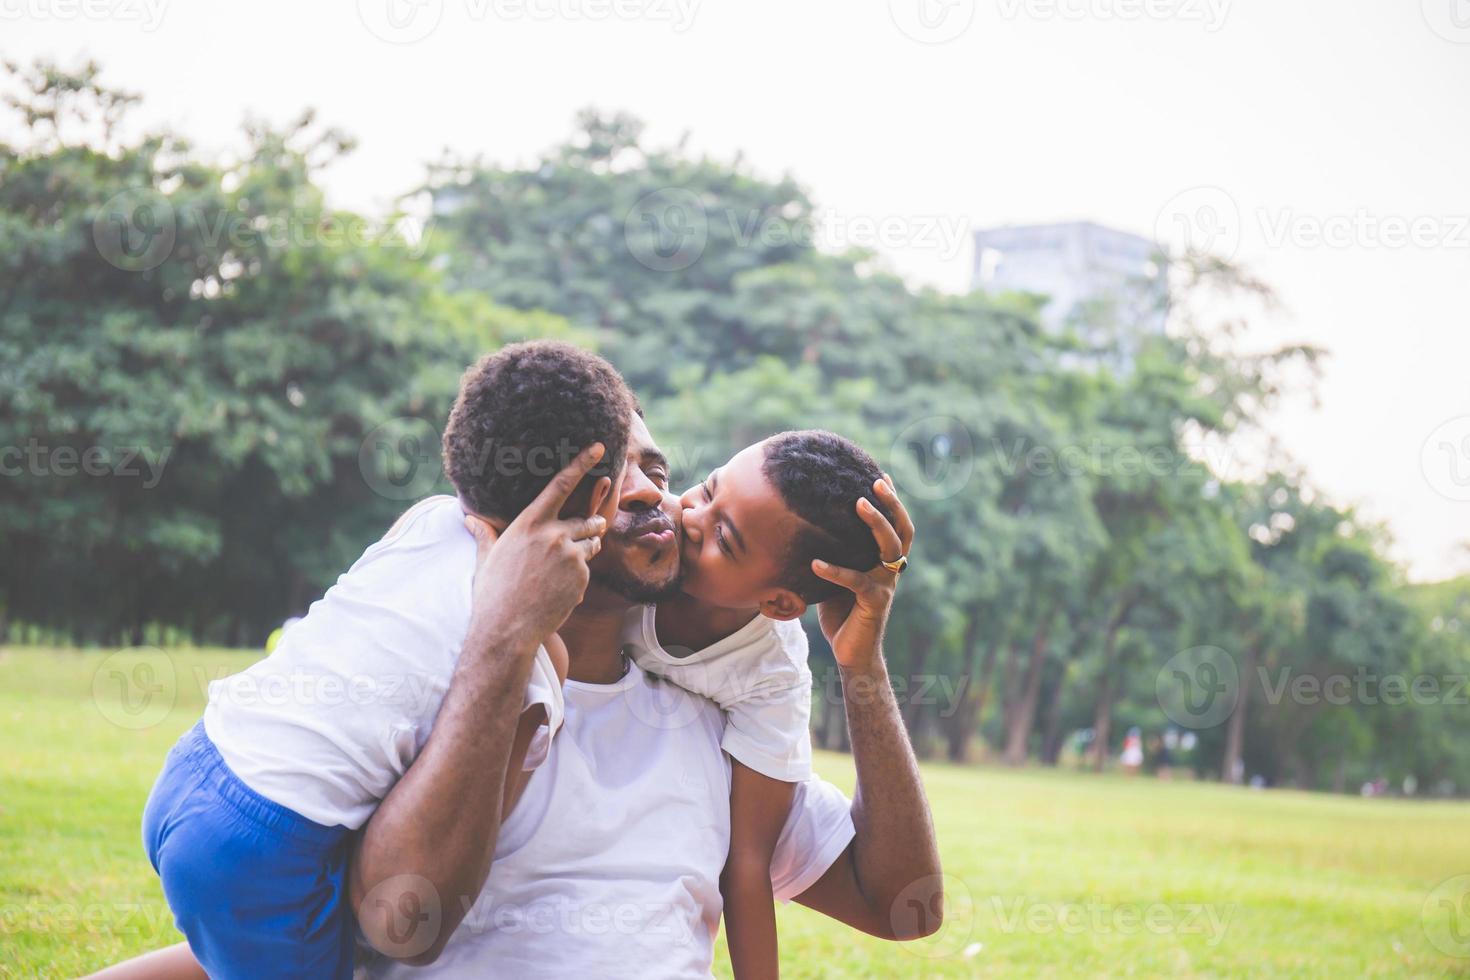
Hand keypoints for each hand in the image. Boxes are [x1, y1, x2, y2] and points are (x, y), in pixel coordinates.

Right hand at [461, 443, 609, 653]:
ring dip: (584, 552)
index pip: (560, 485)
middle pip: (587, 519)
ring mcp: (570, 555)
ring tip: (559, 572)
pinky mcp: (582, 577)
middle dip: (590, 526)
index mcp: (529, 523)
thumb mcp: (486, 558)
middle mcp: (553, 534)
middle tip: (581, 536)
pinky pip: (587, 570)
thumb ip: (485, 533)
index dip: (581, 463)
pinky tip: (558, 593)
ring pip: (591, 545)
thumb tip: (469, 518)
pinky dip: (578, 579)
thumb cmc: (492, 593)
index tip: (597, 446)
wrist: (506, 629)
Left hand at [811, 476, 914, 669]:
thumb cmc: (842, 614)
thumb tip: (807, 529)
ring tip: (858, 505)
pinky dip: (835, 571)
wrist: (852, 654)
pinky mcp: (875, 603)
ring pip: (889, 548)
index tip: (882, 476)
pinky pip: (856, 581)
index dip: (892, 503)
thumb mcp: (837, 579)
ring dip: (875, 524)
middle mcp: (891, 571)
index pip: (895, 527)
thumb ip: (835, 556)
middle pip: (901, 530)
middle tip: (877, 482)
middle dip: (891, 504)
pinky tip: (816, 564)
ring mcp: (886, 586)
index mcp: (884, 564)